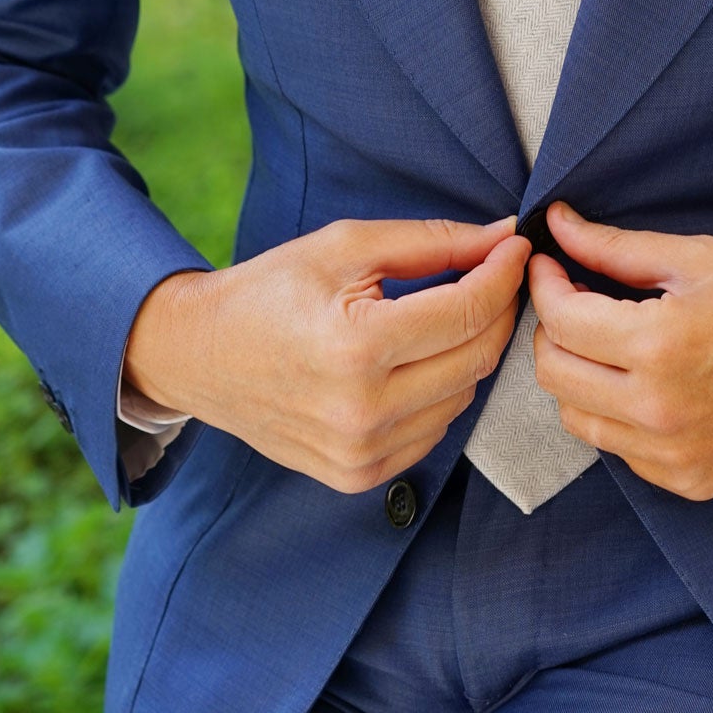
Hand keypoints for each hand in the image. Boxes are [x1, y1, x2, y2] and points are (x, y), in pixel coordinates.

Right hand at [123, 215, 529, 492]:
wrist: (197, 356)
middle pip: (477, 358)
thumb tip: (501, 236)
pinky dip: (440, 394)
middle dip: (497, 311)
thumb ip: (431, 242)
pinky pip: (434, 432)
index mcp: (356, 346)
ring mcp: (361, 452)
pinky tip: (416, 364)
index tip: (514, 248)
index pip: (467, 311)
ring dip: (469, 354)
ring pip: (463, 398)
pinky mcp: (358, 475)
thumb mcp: (344, 247)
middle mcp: (362, 409)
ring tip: (447, 318)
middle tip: (495, 276)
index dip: (503, 273)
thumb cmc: (269, 292)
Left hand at [526, 202, 712, 500]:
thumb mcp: (701, 259)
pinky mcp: (689, 480)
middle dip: (553, 332)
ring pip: (577, 420)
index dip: (545, 286)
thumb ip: (618, 248)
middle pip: (554, 375)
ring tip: (610, 347)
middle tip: (577, 304)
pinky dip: (617, 417)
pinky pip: (620, 451)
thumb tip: (559, 224)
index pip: (560, 320)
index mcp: (660, 345)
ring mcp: (674, 454)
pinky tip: (647, 386)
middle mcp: (660, 409)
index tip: (551, 267)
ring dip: (579, 378)